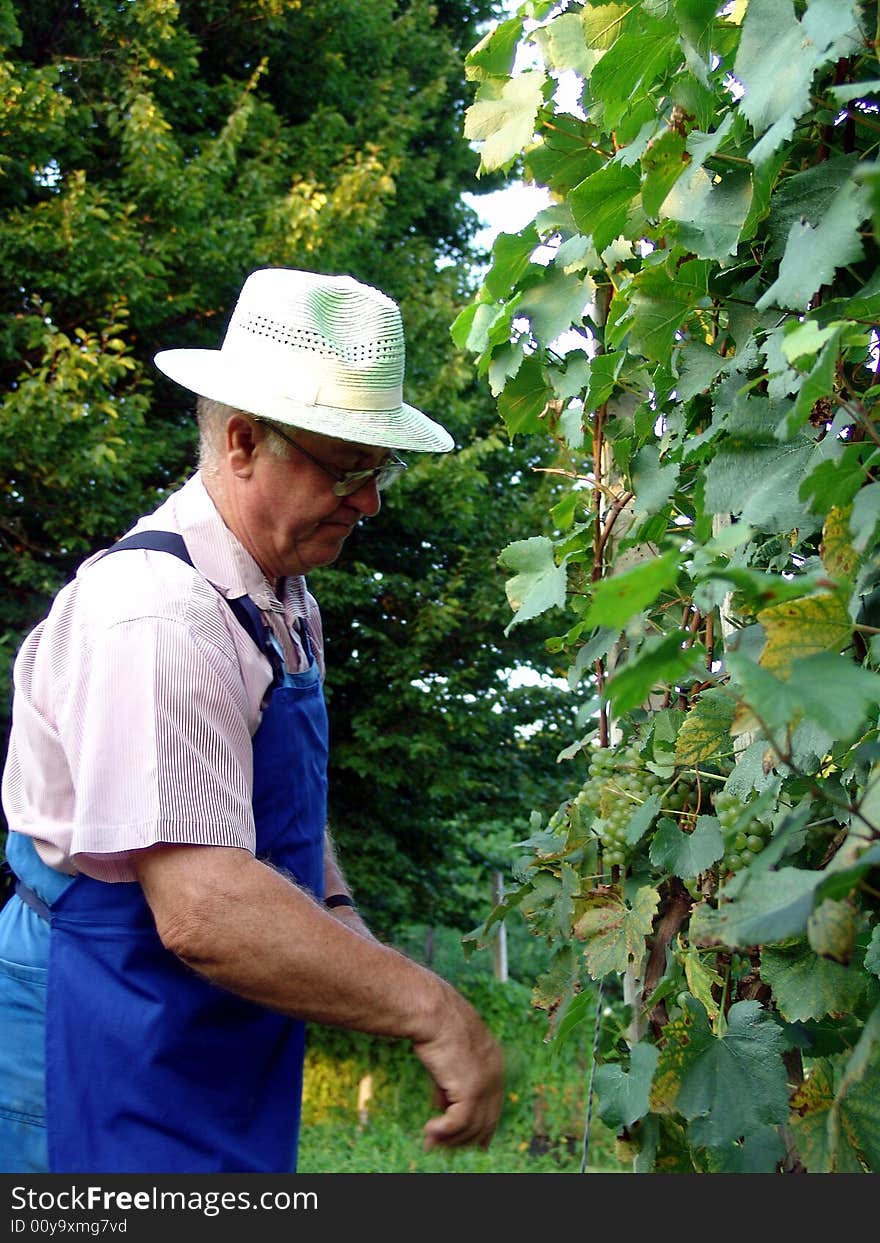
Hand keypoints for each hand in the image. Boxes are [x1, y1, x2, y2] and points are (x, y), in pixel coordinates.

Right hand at [411, 988, 503, 1151]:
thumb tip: (442, 1107)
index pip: (494, 1106)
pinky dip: (443, 1132)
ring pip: (471, 1127)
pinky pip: (459, 1124)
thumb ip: (449, 1082)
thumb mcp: (447, 1056)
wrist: (433, 1011)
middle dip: (464, 1139)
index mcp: (495, 1063)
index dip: (482, 1128)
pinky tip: (429, 1131)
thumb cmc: (435, 1025)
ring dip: (449, 1138)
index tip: (471, 1144)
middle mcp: (496, 1075)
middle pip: (486, 1122)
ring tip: (430, 1142)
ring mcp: (486, 1083)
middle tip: (441, 1148)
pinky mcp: (471, 1089)